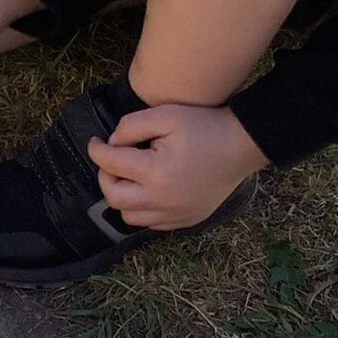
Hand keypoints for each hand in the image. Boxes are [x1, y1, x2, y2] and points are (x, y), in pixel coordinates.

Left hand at [87, 104, 268, 230]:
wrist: (241, 145)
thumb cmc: (203, 126)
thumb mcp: (164, 114)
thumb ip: (129, 127)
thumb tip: (111, 144)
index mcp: (156, 173)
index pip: (109, 164)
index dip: (96, 149)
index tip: (96, 142)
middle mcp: (163, 201)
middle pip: (114, 197)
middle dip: (106, 176)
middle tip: (114, 159)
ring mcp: (176, 215)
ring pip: (129, 216)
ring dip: (122, 195)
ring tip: (131, 175)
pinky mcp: (187, 221)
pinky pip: (151, 223)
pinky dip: (142, 208)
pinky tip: (148, 188)